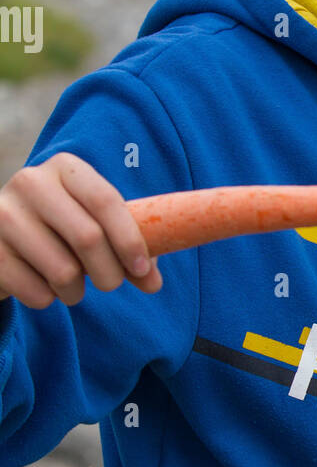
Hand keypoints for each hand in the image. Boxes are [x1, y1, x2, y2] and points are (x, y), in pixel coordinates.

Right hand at [0, 153, 161, 306]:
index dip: (130, 239)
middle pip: (88, 237)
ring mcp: (3, 215)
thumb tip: (153, 283)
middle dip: (110, 273)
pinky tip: (40, 286)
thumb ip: (126, 246)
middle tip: (110, 283)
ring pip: (63, 271)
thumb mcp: (92, 224)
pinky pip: (36, 292)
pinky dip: (47, 299)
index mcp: (64, 168)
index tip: (142, 269)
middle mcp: (30, 183)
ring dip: (76, 292)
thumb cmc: (60, 230)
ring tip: (72, 287)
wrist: (2, 239)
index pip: (105, 200)